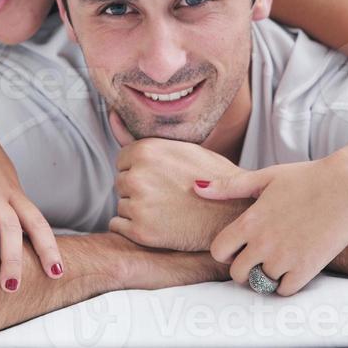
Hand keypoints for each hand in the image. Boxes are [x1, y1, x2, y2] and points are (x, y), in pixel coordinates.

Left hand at [108, 110, 249, 250]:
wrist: (235, 214)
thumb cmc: (212, 178)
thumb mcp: (182, 149)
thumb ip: (140, 137)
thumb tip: (111, 116)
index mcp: (146, 150)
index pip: (122, 160)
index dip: (140, 169)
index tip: (159, 178)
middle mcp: (138, 175)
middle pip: (121, 182)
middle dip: (138, 189)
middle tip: (165, 195)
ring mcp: (139, 204)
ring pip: (121, 204)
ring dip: (136, 209)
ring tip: (166, 210)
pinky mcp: (141, 232)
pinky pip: (118, 225)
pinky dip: (132, 227)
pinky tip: (156, 224)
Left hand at [196, 153, 347, 295]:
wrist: (344, 186)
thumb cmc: (304, 178)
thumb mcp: (263, 177)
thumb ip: (228, 187)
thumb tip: (196, 186)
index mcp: (250, 220)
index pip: (218, 251)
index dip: (223, 251)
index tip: (235, 246)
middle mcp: (264, 242)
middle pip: (237, 274)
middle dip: (242, 267)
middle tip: (255, 256)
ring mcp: (285, 258)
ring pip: (261, 284)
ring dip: (265, 275)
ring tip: (275, 258)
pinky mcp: (307, 269)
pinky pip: (285, 291)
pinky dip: (285, 283)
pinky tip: (291, 266)